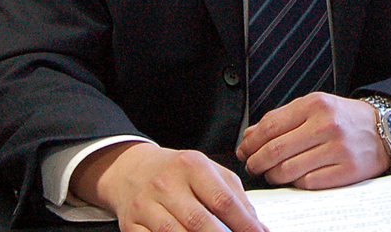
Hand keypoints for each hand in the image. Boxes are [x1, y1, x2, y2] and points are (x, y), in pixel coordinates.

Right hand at [70, 141, 268, 231]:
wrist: (133, 170)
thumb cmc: (177, 172)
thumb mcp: (207, 171)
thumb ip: (235, 195)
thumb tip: (259, 226)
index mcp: (191, 165)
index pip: (222, 200)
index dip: (244, 224)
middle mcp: (167, 183)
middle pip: (200, 221)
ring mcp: (147, 204)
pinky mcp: (132, 224)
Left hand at [236, 92, 389, 189]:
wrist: (384, 128)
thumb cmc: (343, 117)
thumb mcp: (314, 106)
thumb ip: (283, 118)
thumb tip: (251, 135)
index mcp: (314, 104)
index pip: (271, 125)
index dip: (252, 141)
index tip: (244, 150)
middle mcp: (325, 124)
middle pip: (276, 149)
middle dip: (257, 161)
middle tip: (251, 166)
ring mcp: (337, 148)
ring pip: (289, 169)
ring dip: (273, 175)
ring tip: (270, 174)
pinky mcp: (347, 170)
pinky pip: (309, 183)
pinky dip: (295, 183)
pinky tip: (293, 179)